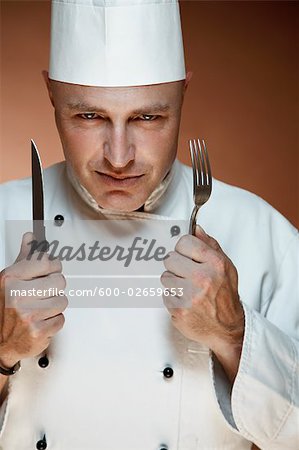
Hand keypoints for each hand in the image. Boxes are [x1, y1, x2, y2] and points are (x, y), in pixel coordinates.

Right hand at [0, 232, 67, 367]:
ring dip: (54, 306)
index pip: (47, 262)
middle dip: (54, 288)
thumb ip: (24, 257)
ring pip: (62, 301)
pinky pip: (61, 319)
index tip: (50, 270)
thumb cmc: (4, 308)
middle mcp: (17, 295)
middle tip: (43, 294)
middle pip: (59, 281)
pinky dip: (53, 322)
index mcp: (10, 279)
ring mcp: (28, 314)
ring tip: (40, 309)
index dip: (52, 266)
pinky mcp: (38, 331)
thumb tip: (30, 237)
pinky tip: (40, 321)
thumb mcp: (10, 279)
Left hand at [161, 225, 243, 379]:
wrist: (227, 328)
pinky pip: (165, 295)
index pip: (184, 242)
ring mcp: (190, 296)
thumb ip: (210, 245)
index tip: (188, 255)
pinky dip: (173, 298)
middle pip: (170, 258)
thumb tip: (196, 228)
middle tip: (187, 274)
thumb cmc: (226, 295)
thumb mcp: (226, 266)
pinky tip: (186, 301)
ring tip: (188, 289)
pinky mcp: (179, 311)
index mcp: (215, 264)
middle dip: (177, 265)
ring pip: (165, 277)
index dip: (184, 248)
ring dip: (174, 282)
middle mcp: (203, 279)